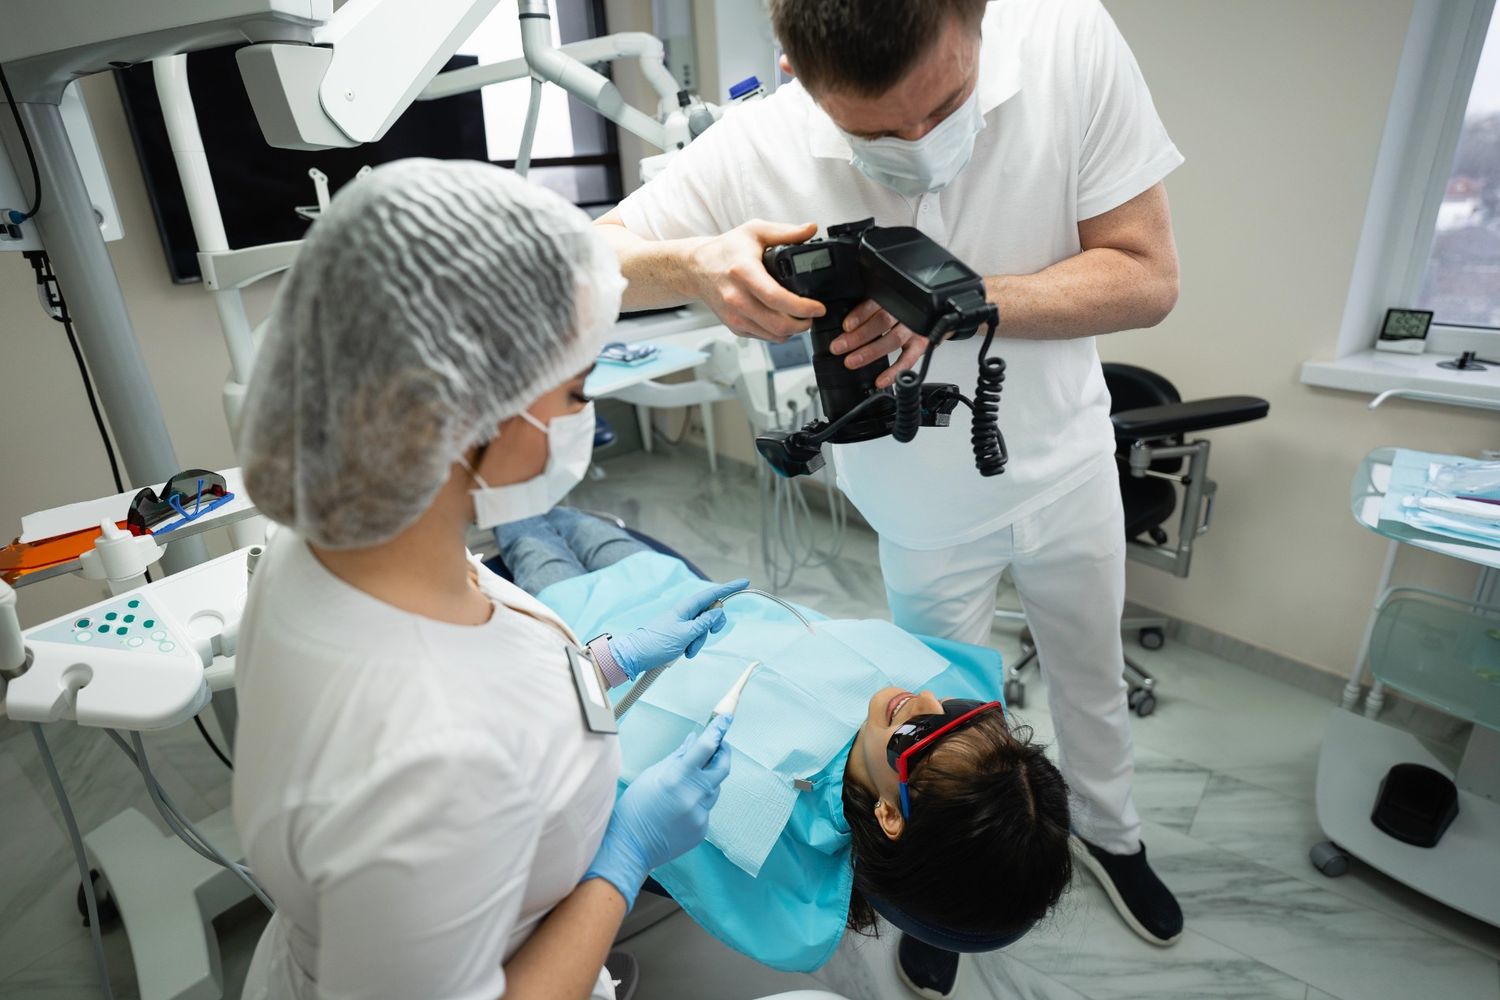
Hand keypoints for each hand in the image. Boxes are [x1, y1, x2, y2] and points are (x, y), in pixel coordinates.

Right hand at [583, 715, 732, 908]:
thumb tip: (694, 739)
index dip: (718, 730)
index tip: (726, 719)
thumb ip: (678, 757)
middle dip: (722, 754)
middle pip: (722, 768)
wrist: (630, 846)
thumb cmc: (635, 808)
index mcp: (677, 777)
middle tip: (719, 746)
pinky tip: (679, 809)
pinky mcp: (702, 829)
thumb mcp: (652, 775)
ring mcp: (699, 814)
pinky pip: (706, 809)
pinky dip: (697, 803)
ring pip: (714, 789)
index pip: (706, 747)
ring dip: (706, 782)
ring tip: (685, 785)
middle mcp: (692, 796)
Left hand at [608, 578, 748, 678]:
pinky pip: (695, 636)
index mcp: (686, 607)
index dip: (729, 588)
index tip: (744, 582)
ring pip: (704, 627)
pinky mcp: (679, 633)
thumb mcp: (686, 634)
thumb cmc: (657, 643)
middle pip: (711, 612)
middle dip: (713, 626)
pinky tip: (684, 653)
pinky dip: (694, 645)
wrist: (636, 655)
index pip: (712, 594)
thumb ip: (704, 623)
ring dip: (700, 640)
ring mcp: (682, 623)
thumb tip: (718, 611)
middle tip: (709, 635)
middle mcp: (685, 612)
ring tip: (688, 650)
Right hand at [688, 220, 826, 341]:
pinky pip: (763, 337)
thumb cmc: (726, 250)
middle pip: (777, 323)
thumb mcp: (755, 231)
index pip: (776, 297)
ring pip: (772, 334)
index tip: (818, 307)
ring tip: (802, 319)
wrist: (697, 268)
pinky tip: (783, 321)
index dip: (802, 307)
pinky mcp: (733, 326)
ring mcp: (734, 315)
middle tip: (813, 315)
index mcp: (743, 272)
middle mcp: (736, 297)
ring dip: (792, 331)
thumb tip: (811, 229)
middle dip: (803, 323)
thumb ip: (785, 231)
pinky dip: (778, 333)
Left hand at [831, 299, 931, 388]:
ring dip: (870, 352)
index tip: (846, 326)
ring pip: (893, 339)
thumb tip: (842, 327)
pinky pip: (908, 359)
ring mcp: (914, 328)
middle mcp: (904, 312)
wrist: (929, 316)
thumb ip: (867, 311)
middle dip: (858, 336)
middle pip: (882, 322)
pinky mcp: (922, 344)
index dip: (860, 315)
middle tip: (838, 347)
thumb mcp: (883, 305)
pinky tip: (880, 380)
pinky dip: (894, 372)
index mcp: (892, 298)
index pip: (874, 303)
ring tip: (851, 362)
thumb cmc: (899, 312)